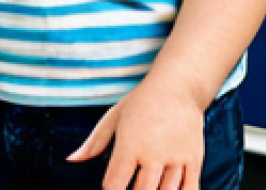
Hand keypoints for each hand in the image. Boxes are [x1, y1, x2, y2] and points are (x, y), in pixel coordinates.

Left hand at [69, 79, 205, 189]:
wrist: (178, 86)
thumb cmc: (142, 102)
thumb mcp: (114, 117)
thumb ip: (94, 142)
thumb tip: (71, 160)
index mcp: (129, 144)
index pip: (115, 183)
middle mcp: (152, 153)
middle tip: (132, 188)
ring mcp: (174, 158)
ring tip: (149, 188)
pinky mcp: (194, 160)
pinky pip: (190, 189)